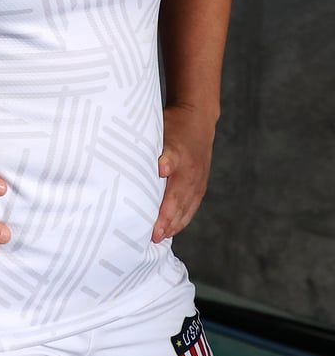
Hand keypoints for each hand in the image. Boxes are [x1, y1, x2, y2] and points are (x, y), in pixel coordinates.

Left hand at [152, 105, 215, 242]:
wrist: (198, 117)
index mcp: (180, 161)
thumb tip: (160, 169)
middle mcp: (192, 174)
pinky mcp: (201, 183)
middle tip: (154, 238)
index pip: (171, 194)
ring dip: (175, 224)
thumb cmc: (173, 124)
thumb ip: (159, 150)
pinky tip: (174, 227)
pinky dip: (183, 217)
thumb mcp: (162, 130)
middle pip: (179, 203)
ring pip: (187, 207)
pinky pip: (193, 204)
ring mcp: (199, 179)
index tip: (154, 227)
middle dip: (167, 223)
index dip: (162, 212)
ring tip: (162, 238)